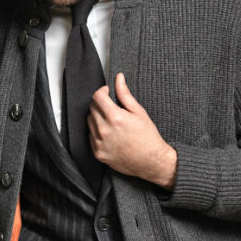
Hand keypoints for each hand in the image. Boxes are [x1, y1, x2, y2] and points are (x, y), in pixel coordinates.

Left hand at [87, 73, 176, 189]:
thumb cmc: (148, 137)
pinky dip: (97, 132)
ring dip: (97, 117)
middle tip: (112, 107)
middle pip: (92, 108)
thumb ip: (125, 94)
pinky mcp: (98, 153)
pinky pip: (91, 136)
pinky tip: (110, 134)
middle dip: (100, 104)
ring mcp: (99, 143)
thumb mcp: (138, 112)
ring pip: (89, 122)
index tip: (107, 92)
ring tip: (113, 122)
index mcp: (115, 118)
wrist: (151, 161)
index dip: (102, 91)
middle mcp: (104, 130)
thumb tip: (118, 78)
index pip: (97, 97)